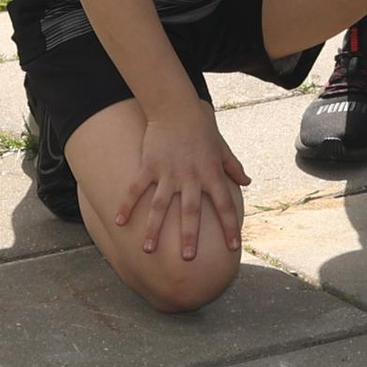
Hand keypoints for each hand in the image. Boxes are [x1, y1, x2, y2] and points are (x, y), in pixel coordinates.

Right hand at [119, 99, 246, 261]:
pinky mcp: (149, 165)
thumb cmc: (201, 128)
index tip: (234, 246)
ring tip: (148, 250)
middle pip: (191, 211)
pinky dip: (127, 205)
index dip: (231, 225)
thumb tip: (247, 182)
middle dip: (190, 235)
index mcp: (210, 173)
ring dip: (154, 228)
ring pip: (161, 205)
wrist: (176, 107)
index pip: (225, 204)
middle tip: (188, 259)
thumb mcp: (221, 147)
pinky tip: (118, 222)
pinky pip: (136, 188)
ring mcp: (168, 172)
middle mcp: (191, 176)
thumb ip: (233, 166)